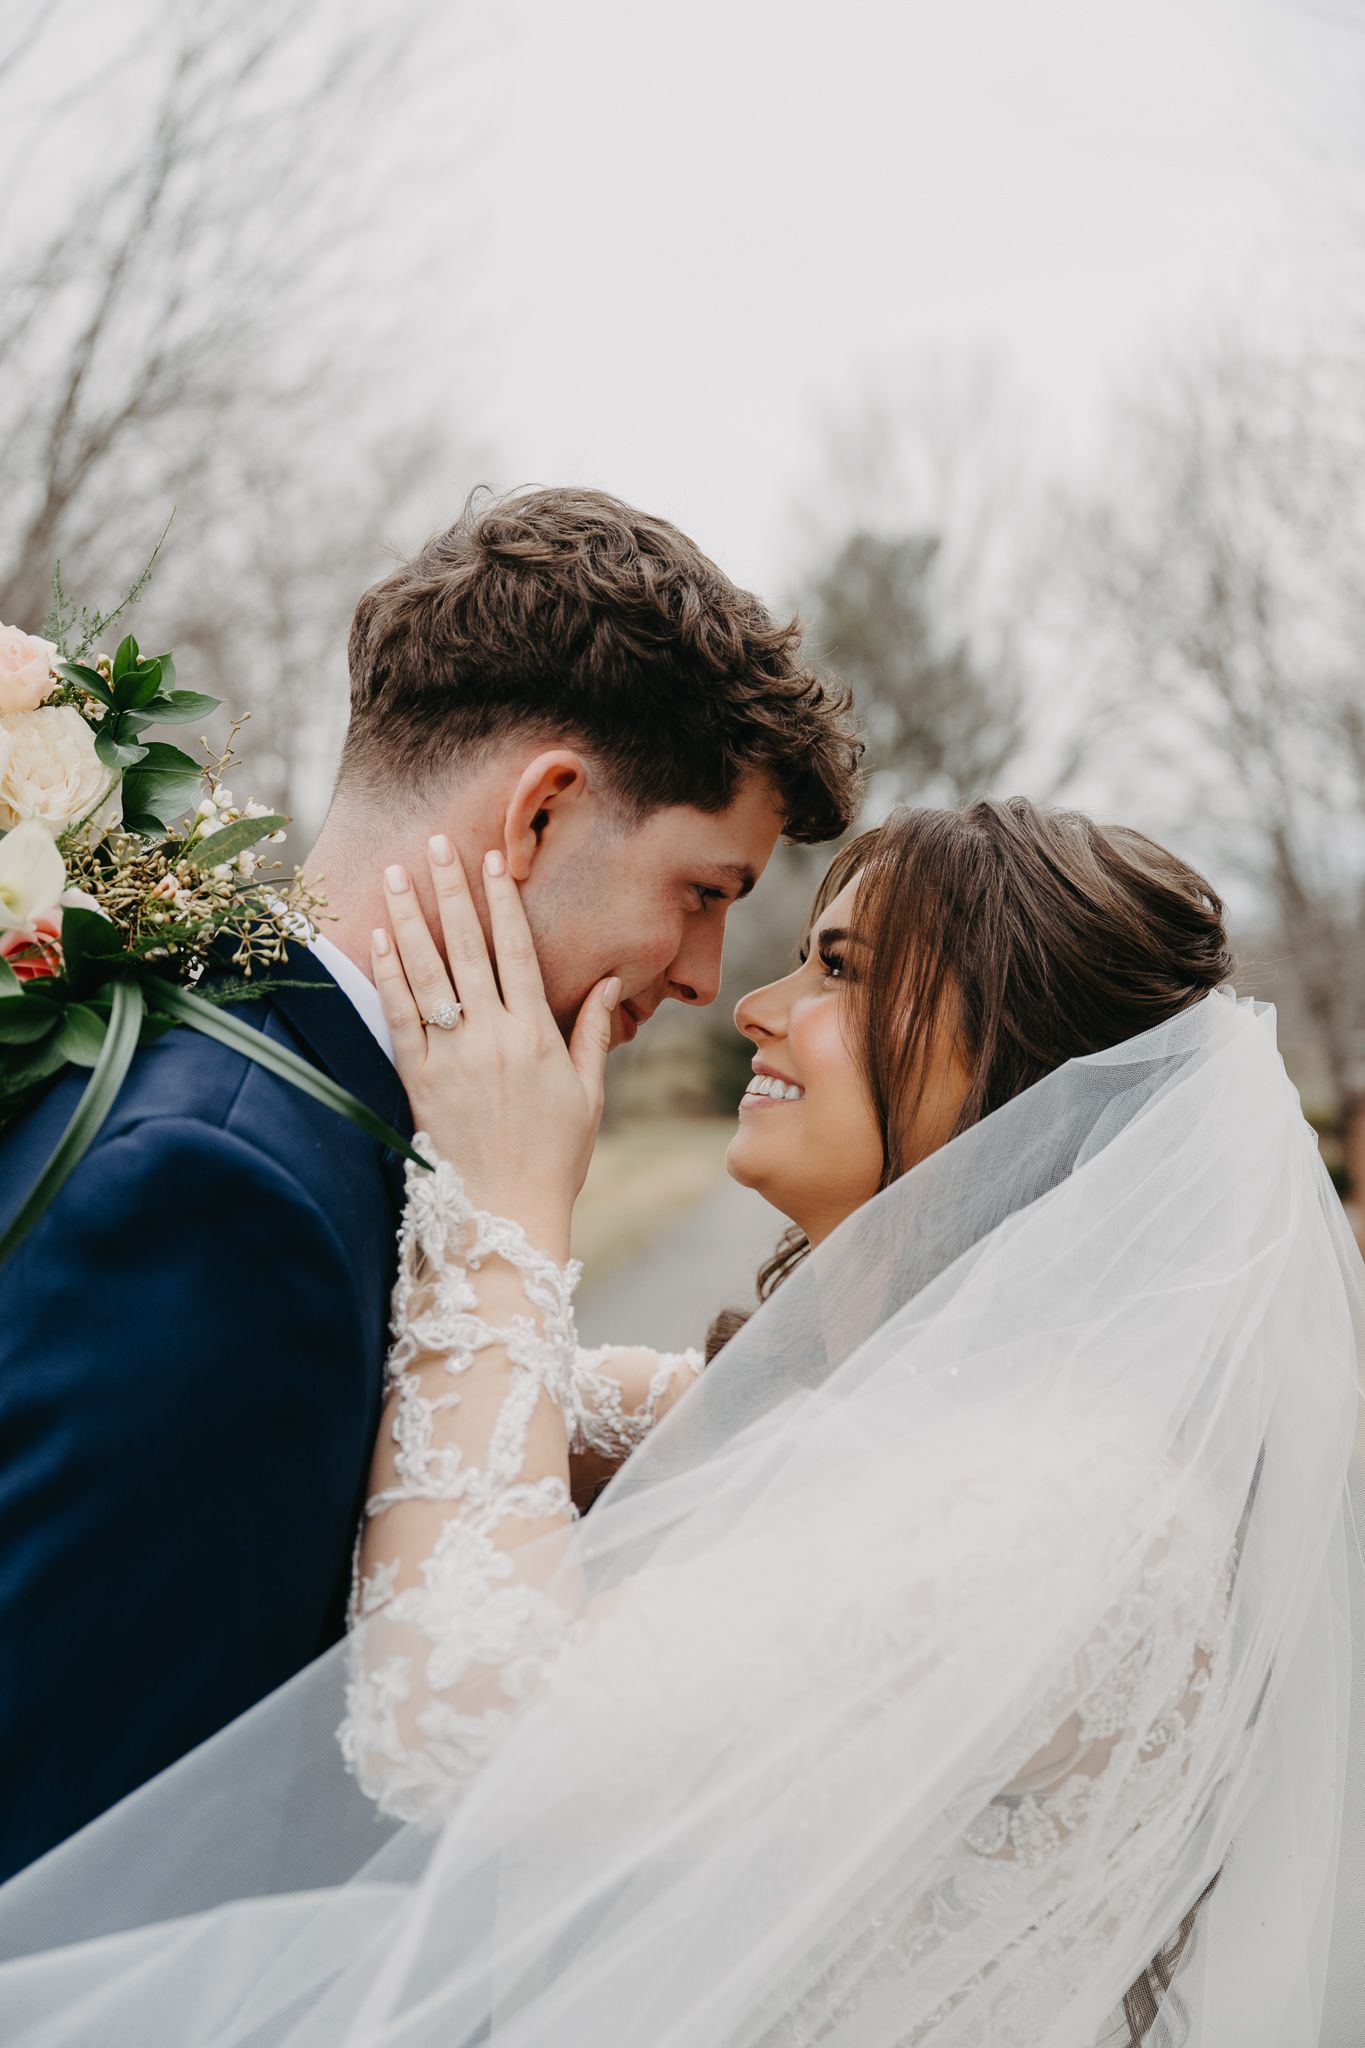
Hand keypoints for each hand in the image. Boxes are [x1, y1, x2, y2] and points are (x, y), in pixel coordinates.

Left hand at [372, 837, 619, 1257]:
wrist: (506, 1214)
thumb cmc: (554, 1158)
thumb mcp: (586, 1094)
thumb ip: (589, 1032)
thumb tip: (607, 980)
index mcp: (536, 1037)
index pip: (516, 952)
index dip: (502, 902)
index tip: (491, 861)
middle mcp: (492, 1039)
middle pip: (467, 949)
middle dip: (450, 892)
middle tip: (436, 844)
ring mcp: (452, 1059)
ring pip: (426, 974)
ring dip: (409, 919)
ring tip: (397, 873)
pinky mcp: (419, 1083)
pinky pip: (400, 1018)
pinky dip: (388, 976)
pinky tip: (377, 938)